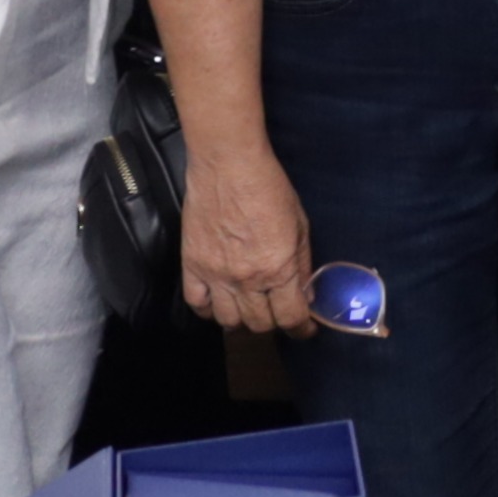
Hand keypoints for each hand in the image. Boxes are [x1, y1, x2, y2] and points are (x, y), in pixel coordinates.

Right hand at [180, 142, 317, 334]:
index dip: (301, 329)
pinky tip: (220, 303)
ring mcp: (216, 275)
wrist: (228, 166)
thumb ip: (302, 264)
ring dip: (242, 320)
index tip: (304, 330)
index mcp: (279, 268)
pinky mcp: (191, 266)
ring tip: (250, 309)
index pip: (291, 317)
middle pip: (260, 323)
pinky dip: (209, 310)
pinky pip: (197, 304)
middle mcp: (247, 279)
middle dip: (274, 323)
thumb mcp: (300, 225)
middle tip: (277, 313)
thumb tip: (306, 294)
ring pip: (228, 321)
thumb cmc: (270, 189)